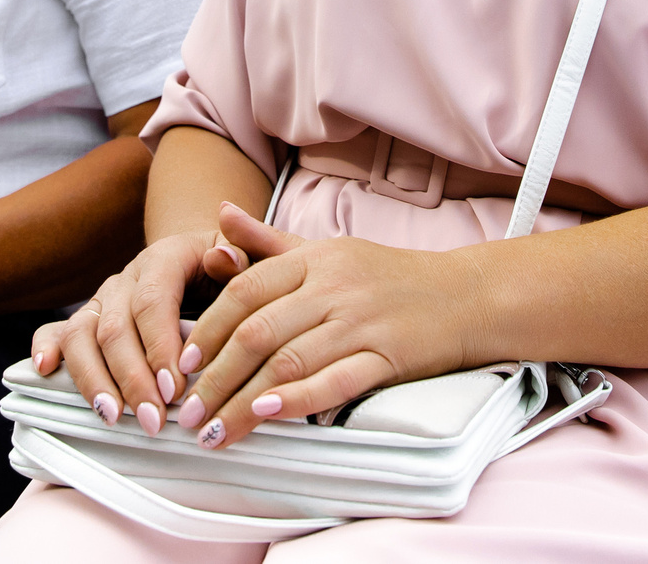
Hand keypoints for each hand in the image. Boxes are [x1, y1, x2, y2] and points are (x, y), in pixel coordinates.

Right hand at [31, 218, 257, 435]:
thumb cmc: (233, 273)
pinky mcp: (88, 320)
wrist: (205, 264)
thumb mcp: (250, 260)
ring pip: (83, 334)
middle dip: (132, 378)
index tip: (175, 389)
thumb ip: (244, 257)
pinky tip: (45, 371)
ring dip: (94, 378)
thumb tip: (223, 258)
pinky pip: (58, 330)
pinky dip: (46, 348)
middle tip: (154, 421)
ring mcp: (104, 299)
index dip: (159, 345)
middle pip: (115, 325)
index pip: (154, 300)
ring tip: (113, 416)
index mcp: (165, 257)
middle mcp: (128, 277)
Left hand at [175, 201, 471, 449]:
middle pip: (257, 333)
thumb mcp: (327, 251)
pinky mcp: (388, 356)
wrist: (467, 295)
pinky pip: (336, 380)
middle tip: (187, 413)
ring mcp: (361, 322)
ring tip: (213, 432)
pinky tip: (268, 417)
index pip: (244, 293)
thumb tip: (219, 215)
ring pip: (289, 362)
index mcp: (314, 260)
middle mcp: (333, 287)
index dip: (206, 331)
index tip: (180, 366)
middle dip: (215, 378)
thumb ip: (268, 242)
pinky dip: (298, 398)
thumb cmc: (390, 277)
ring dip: (243, 402)